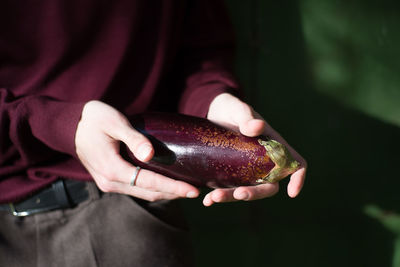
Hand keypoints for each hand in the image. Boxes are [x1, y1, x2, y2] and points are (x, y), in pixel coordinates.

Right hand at [75, 101, 198, 200]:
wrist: (71, 125)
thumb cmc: (94, 119)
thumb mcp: (115, 122)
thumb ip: (133, 138)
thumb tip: (152, 154)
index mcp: (112, 169)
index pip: (149, 183)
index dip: (173, 187)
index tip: (193, 190)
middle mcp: (110, 182)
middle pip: (148, 193)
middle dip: (173, 193)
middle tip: (196, 191)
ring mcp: (109, 184)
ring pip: (143, 194)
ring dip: (165, 192)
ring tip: (185, 189)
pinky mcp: (110, 180)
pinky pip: (136, 189)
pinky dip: (153, 188)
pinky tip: (167, 183)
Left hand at [204, 93, 306, 205]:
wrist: (211, 112)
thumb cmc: (230, 107)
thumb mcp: (237, 109)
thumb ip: (246, 116)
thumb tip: (258, 126)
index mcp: (273, 145)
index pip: (294, 163)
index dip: (297, 178)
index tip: (291, 193)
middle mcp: (263, 161)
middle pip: (268, 185)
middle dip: (255, 194)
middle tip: (238, 194)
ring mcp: (246, 170)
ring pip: (246, 190)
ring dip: (231, 197)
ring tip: (213, 198)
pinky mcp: (230, 174)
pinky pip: (228, 189)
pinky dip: (218, 196)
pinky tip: (206, 200)